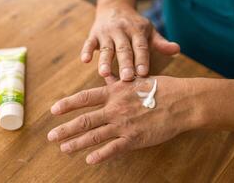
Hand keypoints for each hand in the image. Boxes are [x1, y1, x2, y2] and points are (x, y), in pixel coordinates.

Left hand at [47, 76, 204, 163]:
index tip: (54, 110)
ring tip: (64, 148)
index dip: (67, 104)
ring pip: (95, 136)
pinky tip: (89, 160)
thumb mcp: (138, 79)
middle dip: (66, 129)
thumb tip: (107, 73)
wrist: (181, 102)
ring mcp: (124, 125)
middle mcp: (115, 109)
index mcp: (115, 93)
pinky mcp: (135, 139)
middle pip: (85, 120)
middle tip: (52, 136)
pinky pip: (113, 149)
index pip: (85, 98)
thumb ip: (119, 79)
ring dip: (77, 143)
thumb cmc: (161, 88)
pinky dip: (100, 155)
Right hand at [80, 5, 179, 80]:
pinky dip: (86, 51)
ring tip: (104, 74)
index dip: (142, 60)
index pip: (140, 47)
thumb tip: (177, 50)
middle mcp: (122, 31)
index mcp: (137, 32)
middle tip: (127, 78)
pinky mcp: (94, 34)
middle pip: (124, 49)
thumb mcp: (149, 32)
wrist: (115, 8)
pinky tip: (85, 61)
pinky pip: (89, 43)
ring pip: (106, 48)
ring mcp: (107, 33)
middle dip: (125, 63)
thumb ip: (161, 43)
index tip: (143, 74)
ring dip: (104, 61)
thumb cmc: (135, 26)